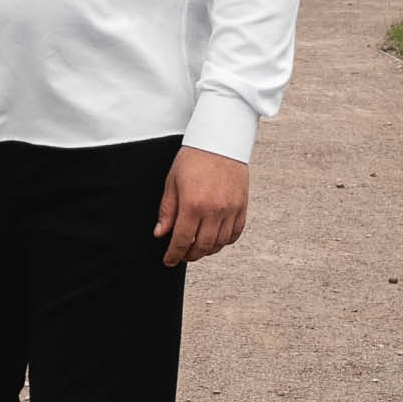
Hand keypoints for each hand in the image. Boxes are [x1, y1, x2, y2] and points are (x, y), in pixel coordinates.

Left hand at [153, 145, 249, 266]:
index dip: (174, 255)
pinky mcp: (242, 207)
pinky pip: (234, 234)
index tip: (169, 260)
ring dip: (206, 250)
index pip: (182, 240)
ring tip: (196, 248)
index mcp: (193, 204)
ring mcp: (230, 209)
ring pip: (219, 243)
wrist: (220, 141)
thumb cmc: (194, 158)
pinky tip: (215, 238)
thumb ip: (167, 210)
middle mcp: (214, 210)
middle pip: (202, 246)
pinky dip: (224, 241)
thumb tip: (160, 233)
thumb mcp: (172, 182)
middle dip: (189, 255)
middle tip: (181, 255)